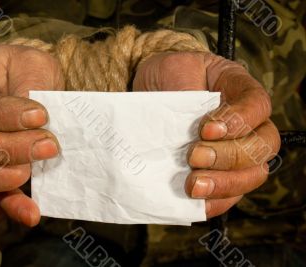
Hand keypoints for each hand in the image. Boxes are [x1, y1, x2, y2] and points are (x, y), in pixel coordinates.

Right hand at [0, 44, 63, 225]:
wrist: (28, 79)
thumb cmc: (27, 69)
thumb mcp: (34, 64)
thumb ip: (32, 86)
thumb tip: (36, 124)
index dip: (5, 113)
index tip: (41, 116)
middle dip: (10, 148)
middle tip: (49, 145)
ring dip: (4, 176)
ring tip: (37, 170)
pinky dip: (10, 204)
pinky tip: (32, 213)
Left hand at [133, 51, 279, 217]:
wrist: (154, 91)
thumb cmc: (169, 76)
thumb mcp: (175, 68)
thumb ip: (186, 89)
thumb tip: (186, 128)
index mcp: (240, 90)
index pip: (258, 106)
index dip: (239, 121)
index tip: (206, 129)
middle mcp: (247, 123)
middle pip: (264, 145)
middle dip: (230, 156)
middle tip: (194, 156)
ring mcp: (235, 150)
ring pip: (253, 175)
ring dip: (225, 184)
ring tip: (193, 184)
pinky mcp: (218, 172)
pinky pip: (230, 195)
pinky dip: (215, 202)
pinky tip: (194, 200)